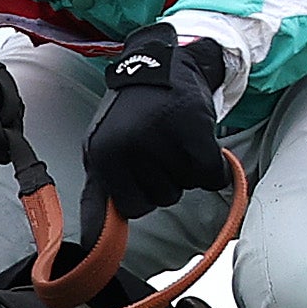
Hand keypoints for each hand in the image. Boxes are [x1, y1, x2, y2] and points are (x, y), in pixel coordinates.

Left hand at [80, 27, 236, 219]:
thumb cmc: (128, 114)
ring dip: (188, 167)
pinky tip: (198, 140)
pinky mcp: (194, 128)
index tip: (142, 166)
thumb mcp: (102, 150)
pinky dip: (212, 165)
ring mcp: (162, 136)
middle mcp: (129, 146)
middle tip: (160, 144)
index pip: (135, 209)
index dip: (144, 192)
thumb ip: (97, 197)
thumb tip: (95, 243)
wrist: (160, 64)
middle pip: (164, 198)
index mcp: (104, 155)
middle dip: (167, 177)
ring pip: (189, 186)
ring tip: (175, 136)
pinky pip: (211, 174)